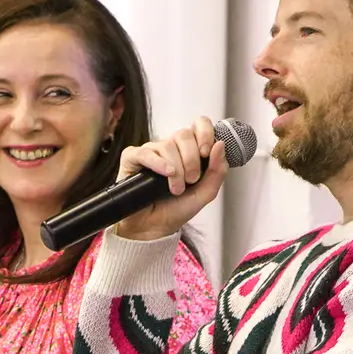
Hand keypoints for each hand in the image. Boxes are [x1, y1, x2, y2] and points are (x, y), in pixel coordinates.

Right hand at [110, 117, 229, 241]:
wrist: (155, 228)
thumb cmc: (177, 209)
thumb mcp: (205, 193)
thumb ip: (217, 171)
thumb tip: (220, 145)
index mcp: (189, 150)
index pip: (199, 125)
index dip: (205, 133)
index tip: (206, 152)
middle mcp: (170, 147)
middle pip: (184, 134)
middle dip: (192, 159)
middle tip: (192, 180)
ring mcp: (151, 152)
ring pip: (167, 145)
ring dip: (177, 170)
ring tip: (176, 189)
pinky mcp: (132, 158)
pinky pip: (146, 152)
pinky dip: (158, 163)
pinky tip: (166, 173)